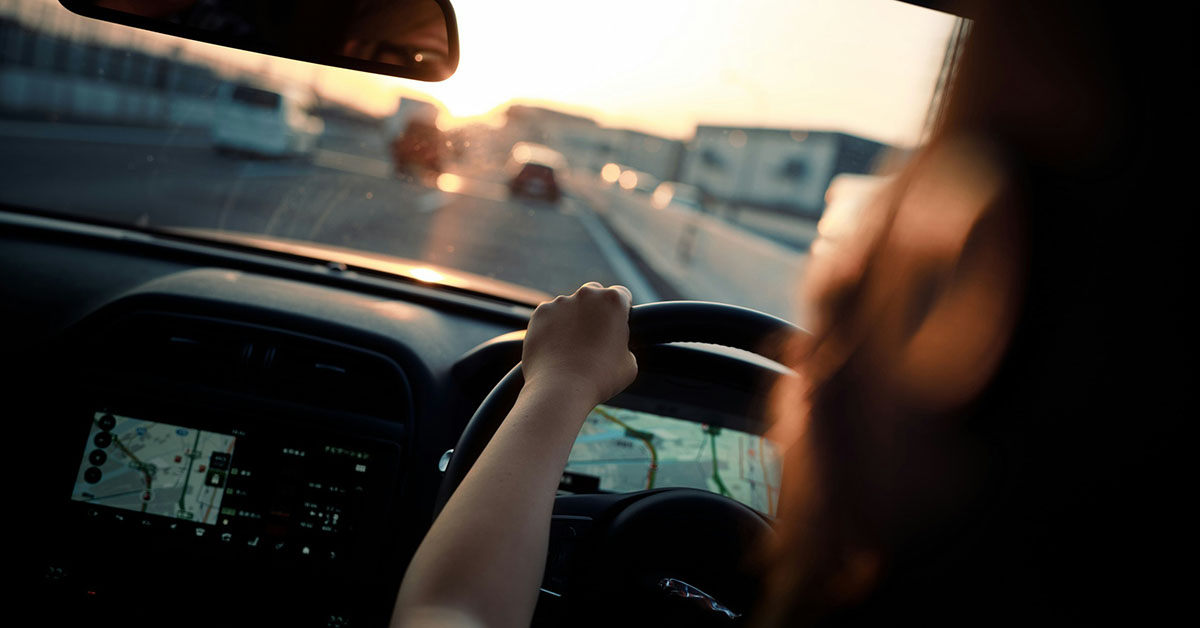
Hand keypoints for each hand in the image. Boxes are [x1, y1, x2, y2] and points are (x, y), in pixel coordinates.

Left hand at [522, 282, 637, 406]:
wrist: (561, 389)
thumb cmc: (600, 379)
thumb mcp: (630, 363)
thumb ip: (624, 344)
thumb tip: (615, 345)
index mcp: (613, 301)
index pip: (622, 296)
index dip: (621, 312)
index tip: (616, 326)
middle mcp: (586, 294)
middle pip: (594, 294)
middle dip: (595, 309)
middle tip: (594, 336)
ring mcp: (560, 302)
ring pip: (569, 306)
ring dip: (572, 319)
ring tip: (571, 348)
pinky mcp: (540, 314)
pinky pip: (550, 317)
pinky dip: (552, 328)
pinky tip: (556, 349)